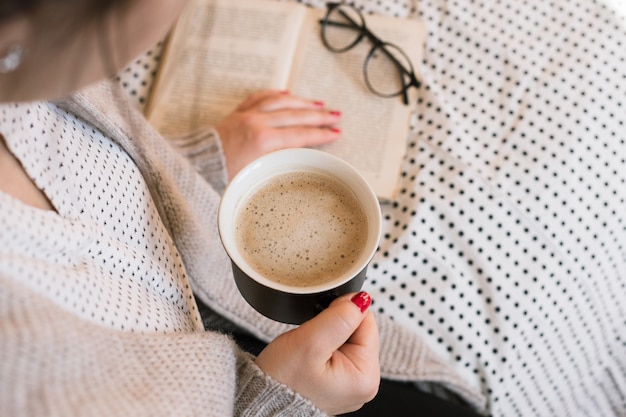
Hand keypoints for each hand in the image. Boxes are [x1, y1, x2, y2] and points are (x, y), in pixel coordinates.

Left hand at [215, 90, 341, 177]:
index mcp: (263, 140)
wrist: (192, 167)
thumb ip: (276, 169)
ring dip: (302, 102)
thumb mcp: (253, 178)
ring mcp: (247, 115)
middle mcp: (257, 123)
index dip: (321, 134)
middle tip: (337, 116)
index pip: (300, 134)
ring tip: (319, 104)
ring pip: (281, 102)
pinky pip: (260, 97)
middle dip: (319, 116)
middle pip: (296, 115)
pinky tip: (286, 94)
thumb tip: (297, 169)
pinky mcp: (237, 113)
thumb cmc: (219, 177)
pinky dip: (276, 95)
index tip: (336, 133)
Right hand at [255, 292, 379, 414]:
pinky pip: (338, 351)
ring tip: (309, 351)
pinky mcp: (340, 381)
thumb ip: (338, 318)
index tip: (321, 321)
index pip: (367, 322)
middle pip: (358, 331)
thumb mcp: (309, 343)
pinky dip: (323, 347)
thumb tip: (360, 300)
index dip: (343, 312)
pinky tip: (310, 356)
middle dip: (334, 327)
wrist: (259, 400)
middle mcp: (365, 383)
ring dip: (327, 336)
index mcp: (366, 377)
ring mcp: (353, 384)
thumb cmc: (282, 379)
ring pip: (347, 338)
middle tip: (311, 342)